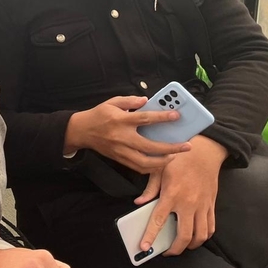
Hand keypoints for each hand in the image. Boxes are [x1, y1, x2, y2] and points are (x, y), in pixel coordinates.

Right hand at [66, 96, 190, 173]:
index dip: (162, 117)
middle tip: (187, 146)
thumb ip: (129, 100)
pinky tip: (160, 162)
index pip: (145, 119)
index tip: (177, 116)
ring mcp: (121, 151)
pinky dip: (151, 167)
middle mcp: (122, 137)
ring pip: (146, 162)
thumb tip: (146, 100)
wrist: (81, 131)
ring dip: (163, 161)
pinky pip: (138, 167)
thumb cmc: (98, 115)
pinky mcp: (119, 159)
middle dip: (171, 148)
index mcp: (121, 120)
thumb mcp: (112, 102)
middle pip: (150, 146)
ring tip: (175, 156)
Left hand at [136, 135, 227, 254]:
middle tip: (166, 252)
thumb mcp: (158, 170)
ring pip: (200, 235)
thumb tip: (138, 203)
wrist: (204, 152)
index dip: (150, 236)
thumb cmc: (179, 160)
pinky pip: (211, 227)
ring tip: (181, 246)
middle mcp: (188, 203)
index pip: (158, 220)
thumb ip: (149, 189)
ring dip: (191, 246)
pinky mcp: (211, 205)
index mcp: (171, 194)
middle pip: (184, 235)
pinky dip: (204, 236)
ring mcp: (202, 206)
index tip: (144, 247)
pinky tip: (196, 237)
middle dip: (175, 249)